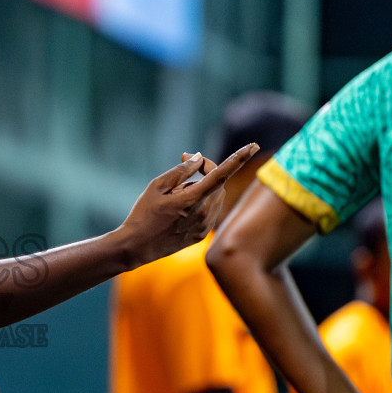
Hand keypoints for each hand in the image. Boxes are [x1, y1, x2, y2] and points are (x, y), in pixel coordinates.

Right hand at [119, 145, 259, 267]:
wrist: (137, 247)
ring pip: (216, 197)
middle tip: (188, 164)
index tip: (254, 145)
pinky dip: (202, 202)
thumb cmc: (143, 213)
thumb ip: (181, 171)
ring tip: (177, 194)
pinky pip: (211, 211)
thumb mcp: (156, 186)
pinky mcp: (202, 235)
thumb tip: (198, 157)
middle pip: (219, 182)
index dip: (239, 158)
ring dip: (204, 188)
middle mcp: (204, 213)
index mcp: (192, 199)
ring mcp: (205, 226)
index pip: (221, 174)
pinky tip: (181, 208)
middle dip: (208, 170)